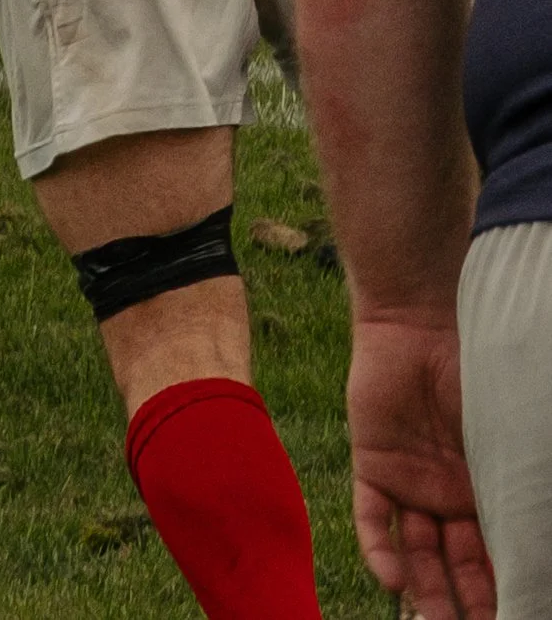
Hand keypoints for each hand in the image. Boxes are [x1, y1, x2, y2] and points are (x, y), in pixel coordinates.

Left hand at [347, 317, 497, 615]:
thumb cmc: (478, 372)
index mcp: (485, 490)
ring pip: (414, 550)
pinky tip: (392, 580)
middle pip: (453, 563)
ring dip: (422, 588)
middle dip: (461, 601)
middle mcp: (446, 494)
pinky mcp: (373, 463)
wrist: (420, 318)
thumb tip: (535, 536)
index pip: (491, 554)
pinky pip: (371, 517)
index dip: (499, 588)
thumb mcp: (506, 439)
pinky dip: (378, 549)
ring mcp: (409, 481)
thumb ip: (518, 487)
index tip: (511, 613)